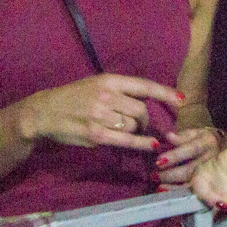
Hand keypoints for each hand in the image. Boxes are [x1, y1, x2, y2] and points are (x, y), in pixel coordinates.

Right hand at [16, 74, 185, 151]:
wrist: (45, 112)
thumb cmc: (73, 97)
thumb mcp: (95, 84)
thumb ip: (118, 90)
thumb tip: (146, 100)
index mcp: (108, 80)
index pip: (142, 85)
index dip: (164, 93)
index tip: (181, 100)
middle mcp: (106, 96)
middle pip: (141, 110)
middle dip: (146, 118)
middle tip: (140, 123)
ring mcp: (101, 116)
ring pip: (134, 125)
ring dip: (136, 130)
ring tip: (127, 130)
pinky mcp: (96, 135)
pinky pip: (126, 140)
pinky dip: (142, 143)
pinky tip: (152, 145)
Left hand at [153, 126, 221, 186]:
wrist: (224, 149)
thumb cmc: (204, 140)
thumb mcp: (196, 133)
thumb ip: (182, 136)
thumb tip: (169, 136)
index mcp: (208, 142)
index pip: (191, 149)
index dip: (175, 156)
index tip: (159, 161)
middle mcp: (211, 158)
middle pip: (190, 169)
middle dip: (170, 174)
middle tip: (153, 175)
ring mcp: (211, 173)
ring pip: (192, 183)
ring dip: (173, 187)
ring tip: (158, 186)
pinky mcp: (209, 184)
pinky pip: (193, 192)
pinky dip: (179, 193)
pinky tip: (166, 192)